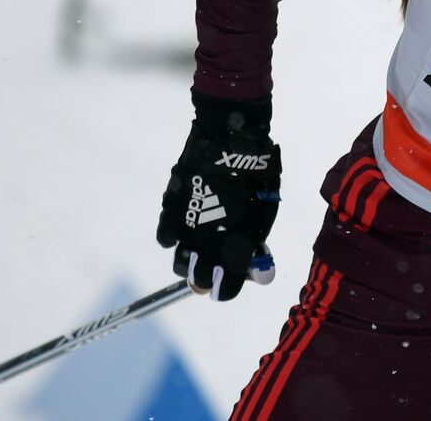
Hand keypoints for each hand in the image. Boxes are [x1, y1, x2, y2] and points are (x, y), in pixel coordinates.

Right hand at [156, 91, 281, 300]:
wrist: (231, 142)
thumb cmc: (256, 177)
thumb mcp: (265, 213)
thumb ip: (255, 244)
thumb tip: (257, 271)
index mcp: (236, 248)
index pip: (226, 288)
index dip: (227, 288)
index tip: (229, 282)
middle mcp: (207, 245)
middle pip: (198, 281)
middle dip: (206, 278)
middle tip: (213, 266)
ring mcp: (186, 229)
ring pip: (178, 263)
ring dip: (188, 259)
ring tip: (200, 246)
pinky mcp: (171, 211)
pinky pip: (165, 238)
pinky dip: (174, 236)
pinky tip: (187, 226)